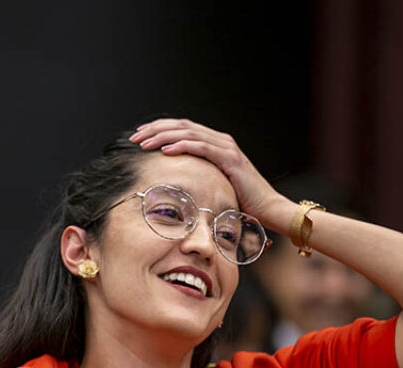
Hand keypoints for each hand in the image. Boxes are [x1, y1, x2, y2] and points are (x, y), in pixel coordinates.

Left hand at [129, 118, 287, 221]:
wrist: (267, 208)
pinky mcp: (230, 158)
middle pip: (181, 126)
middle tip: (134, 136)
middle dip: (155, 129)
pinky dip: (182, 146)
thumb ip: (196, 176)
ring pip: (188, 133)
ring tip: (144, 143)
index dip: (159, 128)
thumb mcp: (212, 184)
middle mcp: (219, 140)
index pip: (181, 128)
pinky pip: (201, 148)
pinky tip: (165, 150)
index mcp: (214, 143)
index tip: (139, 135)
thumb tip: (173, 182)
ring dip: (163, 136)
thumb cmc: (240, 201)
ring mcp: (226, 147)